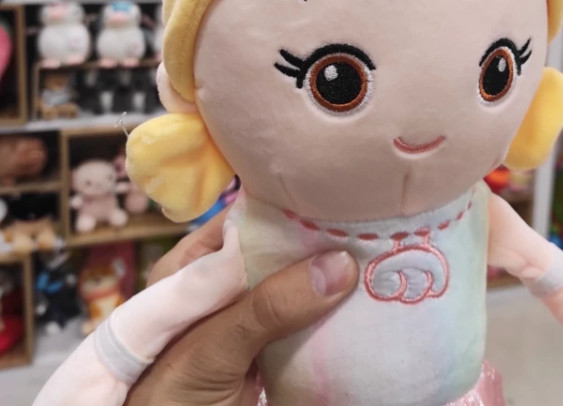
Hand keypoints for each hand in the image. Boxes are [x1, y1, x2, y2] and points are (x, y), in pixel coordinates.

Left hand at [126, 210, 358, 405]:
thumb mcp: (209, 348)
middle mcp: (220, 288)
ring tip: (374, 255)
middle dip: (316, 244)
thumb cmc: (168, 401)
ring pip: (294, 289)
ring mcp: (247, 323)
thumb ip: (267, 306)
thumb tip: (340, 263)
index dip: (287, 208)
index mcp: (191, 269)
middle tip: (367, 226)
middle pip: (275, 254)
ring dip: (327, 280)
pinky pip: (304, 326)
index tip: (335, 197)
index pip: (244, 222)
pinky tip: (362, 301)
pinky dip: (328, 317)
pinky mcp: (269, 355)